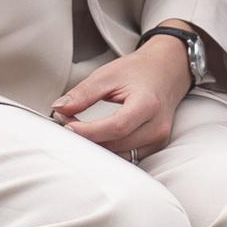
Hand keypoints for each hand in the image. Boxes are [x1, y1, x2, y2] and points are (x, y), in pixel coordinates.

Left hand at [52, 36, 191, 160]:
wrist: (167, 72)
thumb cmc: (139, 71)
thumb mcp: (108, 75)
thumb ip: (83, 93)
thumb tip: (59, 108)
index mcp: (148, 104)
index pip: (117, 126)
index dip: (89, 131)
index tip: (66, 125)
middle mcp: (157, 126)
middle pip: (117, 144)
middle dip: (87, 138)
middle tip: (66, 122)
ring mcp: (158, 139)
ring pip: (120, 155)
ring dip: (96, 146)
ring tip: (79, 129)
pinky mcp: (155, 146)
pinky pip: (127, 156)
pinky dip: (108, 150)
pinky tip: (95, 138)